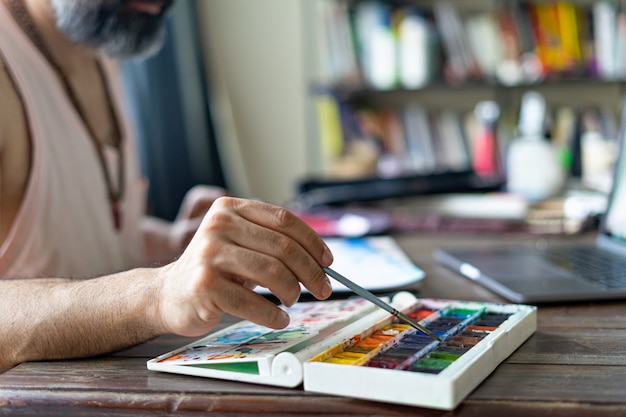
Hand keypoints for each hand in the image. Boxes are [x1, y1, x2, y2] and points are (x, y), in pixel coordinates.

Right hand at [155, 197, 333, 336]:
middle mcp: (218, 226)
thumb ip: (271, 241)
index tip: (328, 261)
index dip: (312, 241)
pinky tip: (280, 319)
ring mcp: (209, 255)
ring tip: (294, 301)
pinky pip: (254, 302)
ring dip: (293, 292)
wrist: (166, 294)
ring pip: (273, 273)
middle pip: (283, 247)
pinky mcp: (205, 285)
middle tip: (323, 289)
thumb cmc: (213, 269)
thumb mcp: (239, 243)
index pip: (284, 219)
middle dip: (311, 272)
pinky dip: (274, 315)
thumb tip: (321, 260)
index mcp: (230, 208)